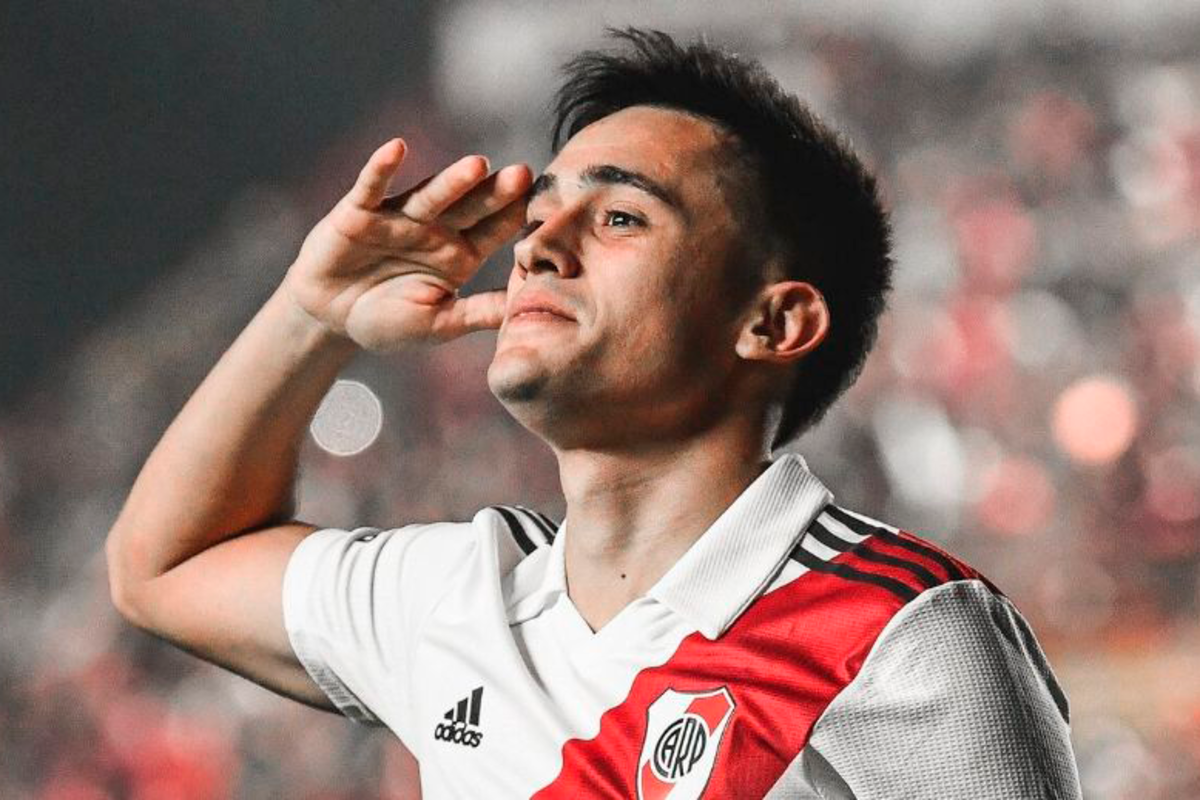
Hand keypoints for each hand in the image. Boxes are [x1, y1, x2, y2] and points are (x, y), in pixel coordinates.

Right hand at [283, 138, 531, 350]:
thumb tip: (526, 310)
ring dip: (451, 181)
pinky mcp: (359, 212)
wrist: (331, 317)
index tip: (545, 207)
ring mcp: (399, 217)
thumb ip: (478, 313)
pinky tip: (396, 148)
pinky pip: (372, 187)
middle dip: (495, 192)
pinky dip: (381, 168)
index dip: (514, 219)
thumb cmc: (389, 321)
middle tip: (523, 174)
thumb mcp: (439, 324)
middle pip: (470, 206)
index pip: (493, 231)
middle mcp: (435, 229)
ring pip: (430, 195)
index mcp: (460, 254)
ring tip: (477, 165)